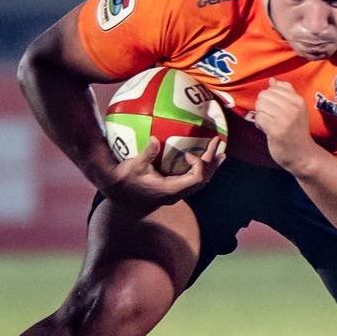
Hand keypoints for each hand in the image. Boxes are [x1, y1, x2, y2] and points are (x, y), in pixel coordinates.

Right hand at [98, 136, 223, 210]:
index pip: (196, 179)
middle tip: (219, 145)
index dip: (199, 164)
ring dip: (210, 167)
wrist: (117, 197)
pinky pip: (191, 180)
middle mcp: (177, 194)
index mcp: (171, 190)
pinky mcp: (171, 190)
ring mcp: (175, 193)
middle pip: (203, 180)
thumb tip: (156, 138)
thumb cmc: (124, 181)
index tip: (188, 152)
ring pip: (199, 182)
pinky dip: (199, 169)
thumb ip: (147, 153)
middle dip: (212, 162)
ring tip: (219, 154)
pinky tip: (198, 159)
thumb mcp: (133, 166)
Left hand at [250, 81, 316, 173]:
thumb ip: (286, 93)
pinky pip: (259, 118)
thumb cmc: (297, 131)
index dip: (269, 98)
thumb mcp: (296, 109)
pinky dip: (259, 124)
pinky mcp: (276, 130)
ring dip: (260, 115)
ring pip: (260, 106)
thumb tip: (272, 80)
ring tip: (268, 123)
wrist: (302, 154)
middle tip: (269, 116)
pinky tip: (265, 129)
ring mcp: (285, 119)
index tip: (275, 109)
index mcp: (298, 100)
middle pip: (264, 96)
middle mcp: (293, 107)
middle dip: (262, 106)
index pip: (273, 88)